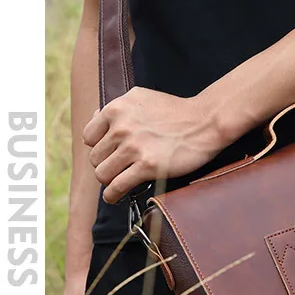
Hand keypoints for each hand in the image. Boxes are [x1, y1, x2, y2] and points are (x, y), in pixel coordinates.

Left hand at [83, 88, 227, 202]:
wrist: (205, 121)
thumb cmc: (176, 111)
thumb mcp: (142, 98)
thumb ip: (118, 108)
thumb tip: (96, 118)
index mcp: (117, 108)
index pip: (89, 136)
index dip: (99, 147)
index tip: (110, 152)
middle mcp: (122, 126)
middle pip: (94, 158)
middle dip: (106, 164)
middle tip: (120, 167)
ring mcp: (134, 147)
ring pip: (102, 174)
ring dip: (110, 180)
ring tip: (119, 180)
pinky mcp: (147, 166)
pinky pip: (116, 187)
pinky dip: (112, 195)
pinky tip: (115, 196)